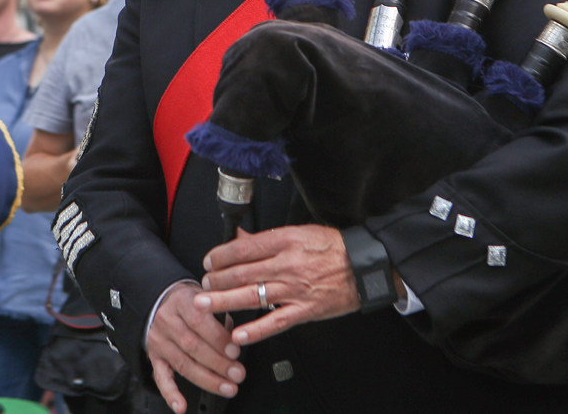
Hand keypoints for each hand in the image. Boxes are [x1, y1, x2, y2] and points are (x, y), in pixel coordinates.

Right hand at [145, 283, 243, 413]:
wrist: (162, 300)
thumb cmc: (191, 301)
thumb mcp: (207, 296)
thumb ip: (221, 312)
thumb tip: (240, 336)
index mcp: (182, 302)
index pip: (199, 321)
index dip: (218, 338)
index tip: (235, 350)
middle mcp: (168, 321)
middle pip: (192, 346)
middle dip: (218, 363)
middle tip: (237, 373)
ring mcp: (159, 341)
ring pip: (182, 364)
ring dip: (207, 380)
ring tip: (227, 387)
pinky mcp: (154, 357)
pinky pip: (161, 378)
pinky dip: (171, 394)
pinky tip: (181, 406)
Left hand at [194, 225, 358, 345]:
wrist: (364, 266)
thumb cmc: (333, 248)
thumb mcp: (299, 232)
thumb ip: (267, 238)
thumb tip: (241, 237)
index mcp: (285, 242)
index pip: (244, 248)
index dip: (221, 255)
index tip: (209, 260)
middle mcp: (286, 265)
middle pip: (242, 273)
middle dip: (217, 279)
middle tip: (203, 284)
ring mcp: (294, 290)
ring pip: (252, 296)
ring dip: (224, 301)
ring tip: (205, 304)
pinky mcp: (304, 311)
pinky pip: (275, 322)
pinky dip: (256, 330)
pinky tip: (238, 335)